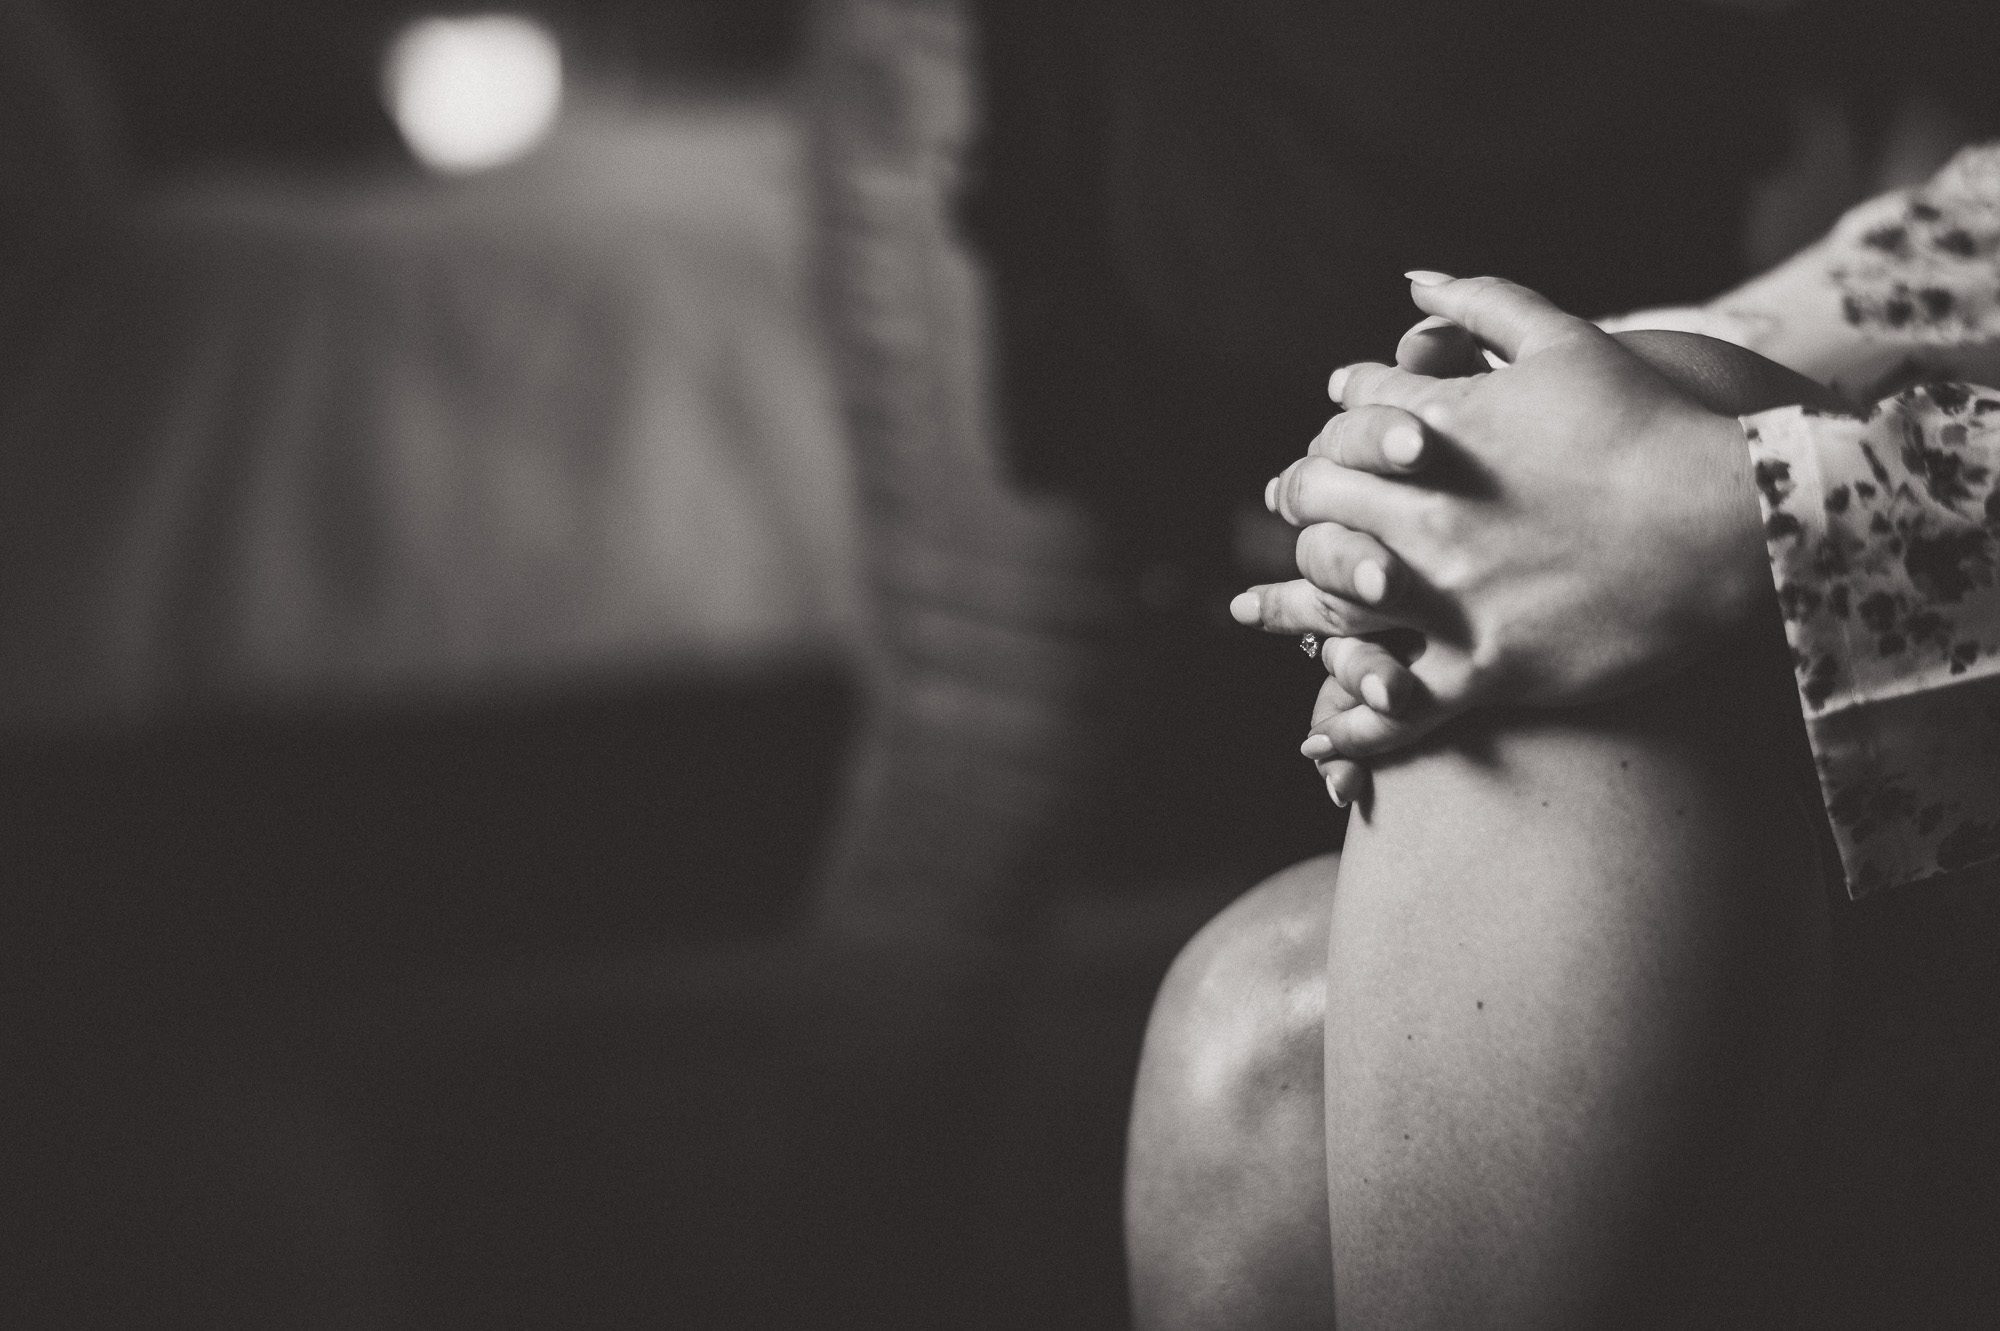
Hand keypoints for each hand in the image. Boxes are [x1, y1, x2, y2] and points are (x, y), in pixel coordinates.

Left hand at [1240, 275, 1819, 779]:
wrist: (1732, 523)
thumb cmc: (1654, 425)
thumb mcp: (1567, 340)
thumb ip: (1482, 302)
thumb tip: (1410, 281)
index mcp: (1438, 431)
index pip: (1345, 420)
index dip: (1332, 426)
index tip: (1328, 436)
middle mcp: (1426, 513)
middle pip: (1319, 505)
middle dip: (1299, 502)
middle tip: (1291, 506)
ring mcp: (1450, 595)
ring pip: (1331, 605)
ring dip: (1285, 608)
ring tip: (1258, 611)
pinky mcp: (1485, 668)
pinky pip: (1393, 707)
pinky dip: (1349, 723)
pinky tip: (1318, 735)